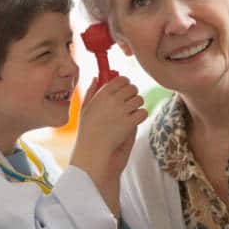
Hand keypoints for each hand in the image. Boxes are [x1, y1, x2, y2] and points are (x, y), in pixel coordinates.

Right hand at [70, 76, 146, 215]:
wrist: (92, 151)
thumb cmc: (87, 130)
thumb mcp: (85, 108)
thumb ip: (91, 91)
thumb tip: (97, 77)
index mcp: (102, 94)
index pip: (121, 79)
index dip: (125, 83)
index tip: (124, 90)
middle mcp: (113, 100)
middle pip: (133, 88)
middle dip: (133, 95)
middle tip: (128, 104)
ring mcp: (122, 111)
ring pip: (140, 100)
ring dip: (137, 106)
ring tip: (129, 114)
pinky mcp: (130, 123)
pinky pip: (143, 113)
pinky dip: (140, 117)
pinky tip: (133, 122)